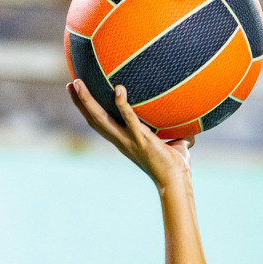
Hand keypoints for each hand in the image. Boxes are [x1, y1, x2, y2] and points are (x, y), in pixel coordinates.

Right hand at [67, 79, 193, 189]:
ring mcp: (129, 139)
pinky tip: (118, 89)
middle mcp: (121, 140)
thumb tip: (190, 125)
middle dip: (80, 102)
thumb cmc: (176, 165)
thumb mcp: (175, 144)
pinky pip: (129, 118)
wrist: (176, 181)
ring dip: (87, 101)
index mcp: (124, 141)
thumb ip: (178, 133)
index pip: (101, 124)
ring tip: (78, 82)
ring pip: (101, 118)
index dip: (88, 110)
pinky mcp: (141, 138)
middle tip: (72, 83)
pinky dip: (122, 104)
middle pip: (94, 119)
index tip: (78, 94)